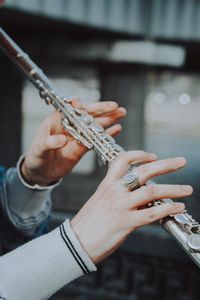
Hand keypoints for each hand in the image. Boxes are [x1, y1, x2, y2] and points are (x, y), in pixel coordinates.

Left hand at [21, 99, 125, 184]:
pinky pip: (97, 139)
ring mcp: (78, 135)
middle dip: (102, 110)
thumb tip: (61, 140)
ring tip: (122, 113)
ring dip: (108, 119)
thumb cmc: (36, 156)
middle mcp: (70, 125)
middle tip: (116, 107)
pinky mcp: (83, 146)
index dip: (79, 107)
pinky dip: (107, 134)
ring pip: (95, 125)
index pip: (71, 110)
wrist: (41, 171)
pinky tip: (117, 129)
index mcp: (57, 120)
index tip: (86, 105)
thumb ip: (49, 143)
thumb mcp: (39, 149)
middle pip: (88, 114)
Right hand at [71, 151, 192, 263]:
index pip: (123, 160)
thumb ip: (119, 194)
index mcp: (107, 184)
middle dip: (166, 165)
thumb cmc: (89, 223)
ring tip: (188, 190)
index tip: (153, 156)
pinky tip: (178, 207)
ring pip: (152, 192)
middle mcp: (114, 191)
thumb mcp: (101, 201)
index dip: (139, 154)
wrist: (76, 242)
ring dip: (174, 189)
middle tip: (181, 162)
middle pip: (144, 171)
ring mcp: (120, 206)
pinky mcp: (125, 223)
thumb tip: (141, 192)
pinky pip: (151, 213)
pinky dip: (168, 209)